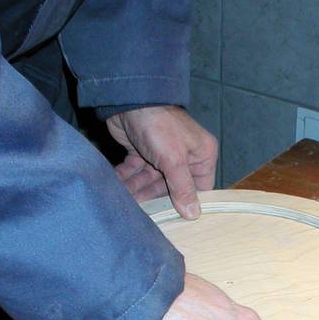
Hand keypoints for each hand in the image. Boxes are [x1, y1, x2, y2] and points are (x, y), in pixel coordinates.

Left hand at [107, 105, 216, 219]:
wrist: (129, 100)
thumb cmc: (159, 127)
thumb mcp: (174, 160)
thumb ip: (183, 188)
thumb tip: (194, 215)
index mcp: (201, 155)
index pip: (198, 188)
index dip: (186, 203)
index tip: (172, 219)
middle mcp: (184, 155)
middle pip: (171, 187)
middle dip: (153, 196)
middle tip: (139, 209)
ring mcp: (162, 153)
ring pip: (150, 180)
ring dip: (137, 188)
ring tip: (123, 197)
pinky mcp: (141, 151)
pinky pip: (136, 171)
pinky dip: (127, 178)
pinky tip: (117, 184)